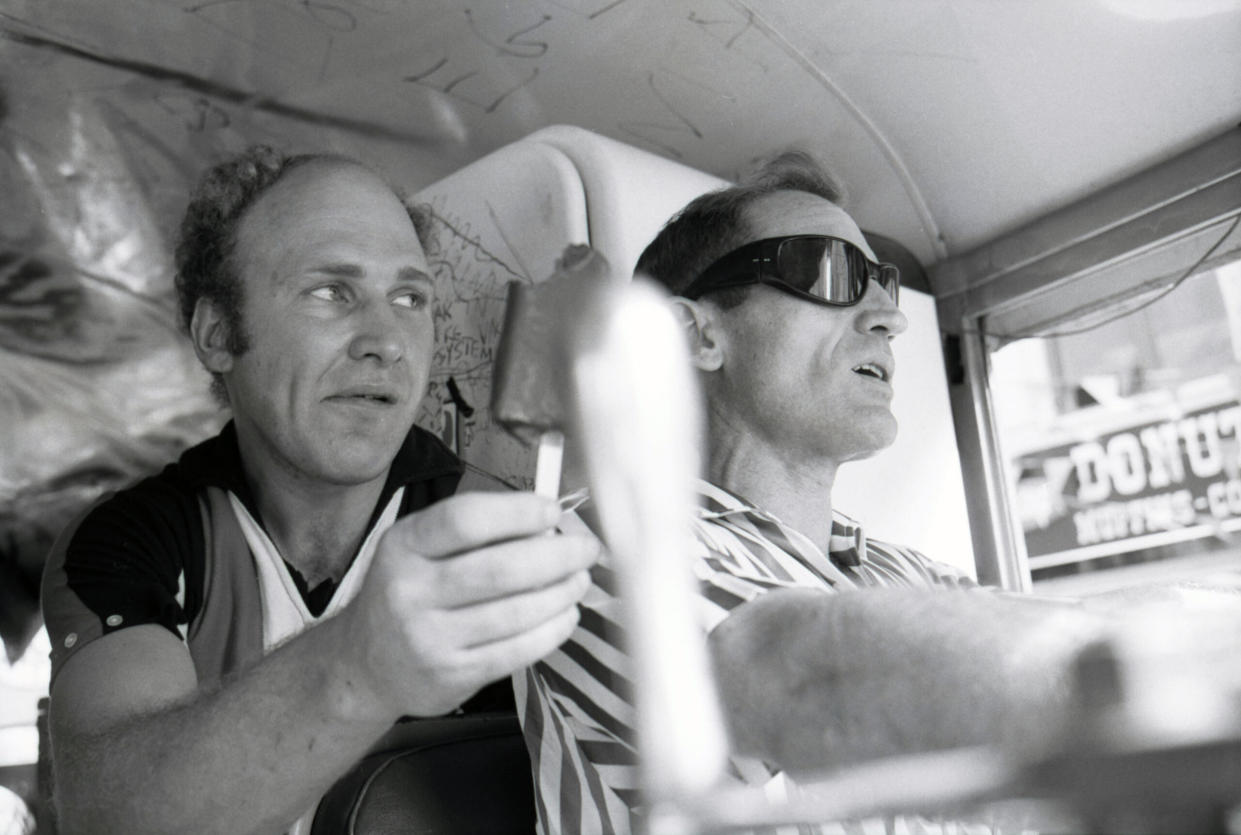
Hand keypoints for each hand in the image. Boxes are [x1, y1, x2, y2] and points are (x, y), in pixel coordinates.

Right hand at [341, 491, 597, 716]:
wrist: (366, 664)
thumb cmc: (409, 593)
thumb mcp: (420, 549)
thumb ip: (475, 533)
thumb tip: (550, 524)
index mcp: (404, 545)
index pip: (464, 520)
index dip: (517, 512)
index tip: (554, 511)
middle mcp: (409, 591)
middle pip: (499, 569)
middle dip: (557, 556)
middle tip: (586, 549)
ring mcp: (428, 637)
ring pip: (514, 613)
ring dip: (561, 593)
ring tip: (580, 580)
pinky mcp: (450, 675)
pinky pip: (514, 651)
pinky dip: (551, 631)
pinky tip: (565, 615)